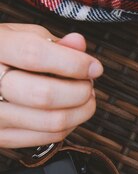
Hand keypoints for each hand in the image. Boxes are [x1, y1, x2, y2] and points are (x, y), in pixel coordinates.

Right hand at [0, 24, 102, 147]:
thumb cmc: (3, 54)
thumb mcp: (22, 36)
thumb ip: (53, 42)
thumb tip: (78, 44)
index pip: (34, 55)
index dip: (73, 63)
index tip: (94, 67)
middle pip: (44, 95)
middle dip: (80, 91)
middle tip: (88, 84)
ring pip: (52, 121)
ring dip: (81, 110)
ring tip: (84, 97)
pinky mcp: (1, 136)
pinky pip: (49, 137)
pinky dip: (70, 125)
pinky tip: (70, 110)